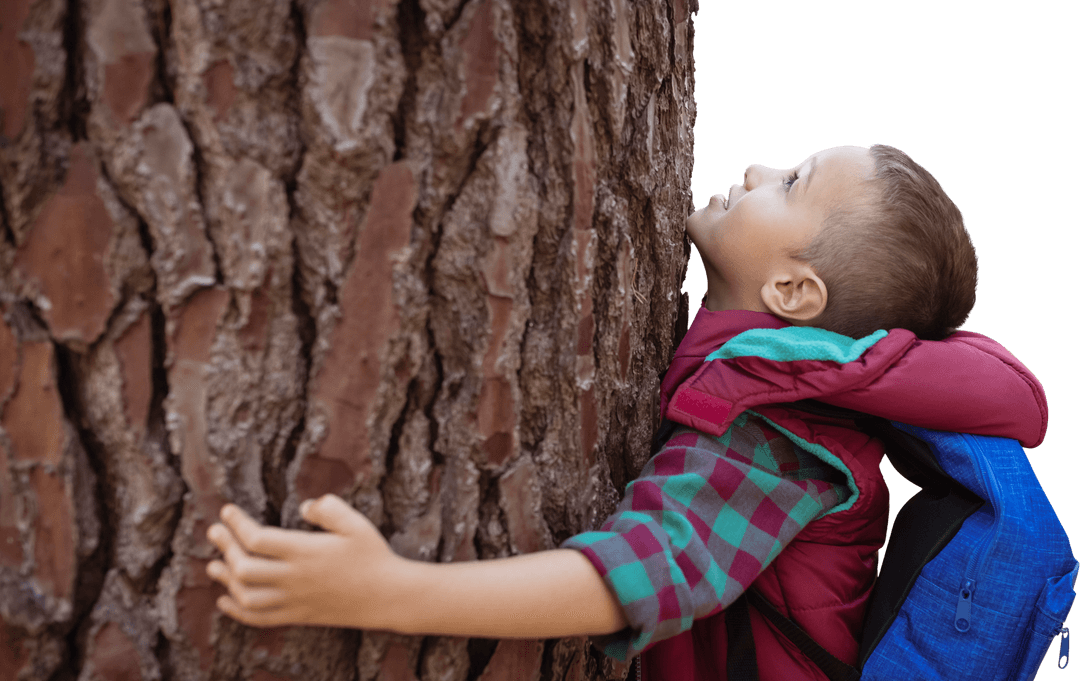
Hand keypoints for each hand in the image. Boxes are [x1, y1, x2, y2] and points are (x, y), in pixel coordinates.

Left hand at [205, 494, 405, 629]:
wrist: (387, 596)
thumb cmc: (373, 556)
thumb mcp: (356, 524)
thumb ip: (329, 509)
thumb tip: (305, 505)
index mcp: (305, 552)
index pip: (257, 539)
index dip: (236, 523)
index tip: (227, 511)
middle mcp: (295, 578)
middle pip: (244, 568)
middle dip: (224, 548)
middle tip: (214, 531)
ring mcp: (294, 599)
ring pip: (246, 596)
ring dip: (226, 579)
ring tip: (215, 564)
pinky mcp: (298, 614)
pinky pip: (260, 618)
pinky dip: (237, 610)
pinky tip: (226, 599)